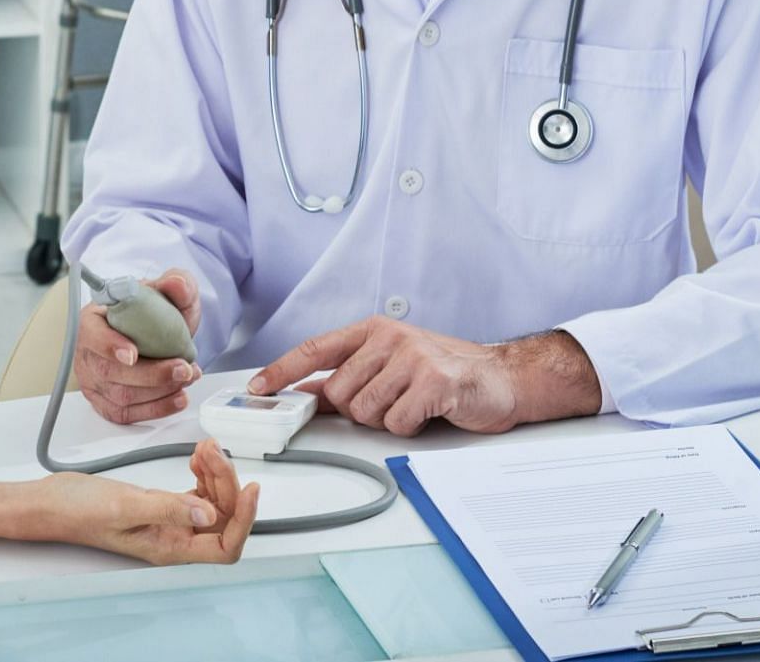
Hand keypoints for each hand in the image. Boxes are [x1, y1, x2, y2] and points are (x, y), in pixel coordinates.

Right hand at [36, 439, 258, 564]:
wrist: (52, 502)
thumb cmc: (79, 511)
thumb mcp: (126, 506)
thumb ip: (168, 509)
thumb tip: (209, 514)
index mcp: (171, 549)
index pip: (225, 547)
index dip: (244, 521)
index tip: (250, 488)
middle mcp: (176, 539)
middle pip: (223, 517)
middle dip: (226, 482)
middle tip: (211, 450)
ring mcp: (171, 522)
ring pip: (213, 501)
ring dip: (216, 473)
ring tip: (204, 447)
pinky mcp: (163, 505)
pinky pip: (197, 491)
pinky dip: (203, 471)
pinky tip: (196, 455)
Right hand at [73, 268, 202, 423]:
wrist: (156, 333)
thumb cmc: (151, 312)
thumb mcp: (168, 291)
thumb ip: (176, 283)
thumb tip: (175, 283)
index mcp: (92, 320)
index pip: (91, 334)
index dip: (109, 346)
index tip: (133, 354)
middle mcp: (86, 353)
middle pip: (109, 372)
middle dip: (151, 375)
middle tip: (182, 368)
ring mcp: (94, 381)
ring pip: (121, 396)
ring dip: (159, 392)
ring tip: (187, 377)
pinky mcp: (106, 402)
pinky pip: (127, 414)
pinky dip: (156, 408)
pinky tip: (178, 397)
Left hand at [246, 318, 539, 436]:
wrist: (501, 378)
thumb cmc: (443, 371)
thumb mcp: (390, 366)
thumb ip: (347, 378)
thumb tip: (303, 394)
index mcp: (373, 331)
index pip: (316, 349)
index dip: (282, 370)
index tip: (257, 388)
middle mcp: (390, 337)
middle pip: (340, 393)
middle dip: (359, 411)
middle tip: (391, 403)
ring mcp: (412, 357)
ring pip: (366, 411)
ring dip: (387, 420)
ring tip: (413, 405)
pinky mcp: (434, 382)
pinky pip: (397, 422)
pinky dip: (410, 428)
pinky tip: (429, 412)